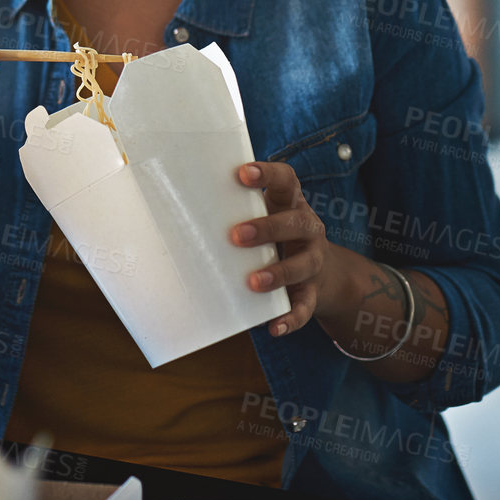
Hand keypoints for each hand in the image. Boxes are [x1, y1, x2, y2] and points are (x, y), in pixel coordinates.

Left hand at [230, 161, 338, 336]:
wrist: (324, 273)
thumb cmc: (278, 236)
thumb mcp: (266, 215)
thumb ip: (235, 208)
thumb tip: (176, 207)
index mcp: (292, 204)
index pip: (287, 180)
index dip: (268, 174)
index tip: (242, 173)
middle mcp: (308, 229)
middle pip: (296, 222)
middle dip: (268, 228)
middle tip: (236, 235)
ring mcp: (313, 261)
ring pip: (303, 264)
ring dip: (278, 273)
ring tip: (253, 282)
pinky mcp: (313, 292)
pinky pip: (305, 306)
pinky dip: (291, 318)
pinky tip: (273, 326)